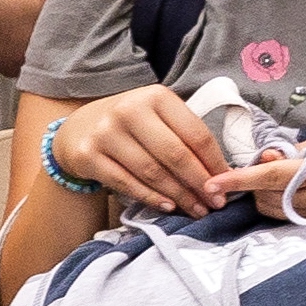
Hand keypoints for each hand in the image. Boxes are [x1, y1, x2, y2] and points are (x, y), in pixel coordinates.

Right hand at [39, 87, 251, 218]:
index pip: (195, 133)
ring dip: (179, 195)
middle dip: (200, 183)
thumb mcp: (158, 116)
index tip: (228, 182)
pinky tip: (168, 206)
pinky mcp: (87, 156)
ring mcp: (105, 133)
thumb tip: (222, 172)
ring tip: (197, 209)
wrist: (77, 128)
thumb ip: (186, 135)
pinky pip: (126, 183)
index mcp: (156, 97)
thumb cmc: (131, 124)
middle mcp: (129, 111)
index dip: (215, 162)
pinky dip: (151, 197)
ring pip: (152, 172)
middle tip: (216, 202)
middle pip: (175, 154)